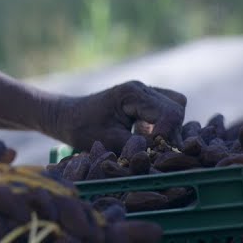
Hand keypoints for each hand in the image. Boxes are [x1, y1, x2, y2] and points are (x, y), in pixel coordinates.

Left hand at [52, 81, 185, 152]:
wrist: (66, 117)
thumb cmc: (82, 128)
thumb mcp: (108, 141)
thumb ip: (137, 146)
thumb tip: (163, 155)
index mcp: (132, 93)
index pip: (169, 113)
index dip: (169, 136)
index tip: (157, 153)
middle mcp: (142, 89)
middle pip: (177, 109)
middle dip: (172, 134)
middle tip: (157, 152)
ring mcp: (145, 93)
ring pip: (176, 108)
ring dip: (170, 129)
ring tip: (153, 145)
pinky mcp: (145, 102)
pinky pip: (167, 112)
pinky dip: (164, 127)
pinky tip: (148, 138)